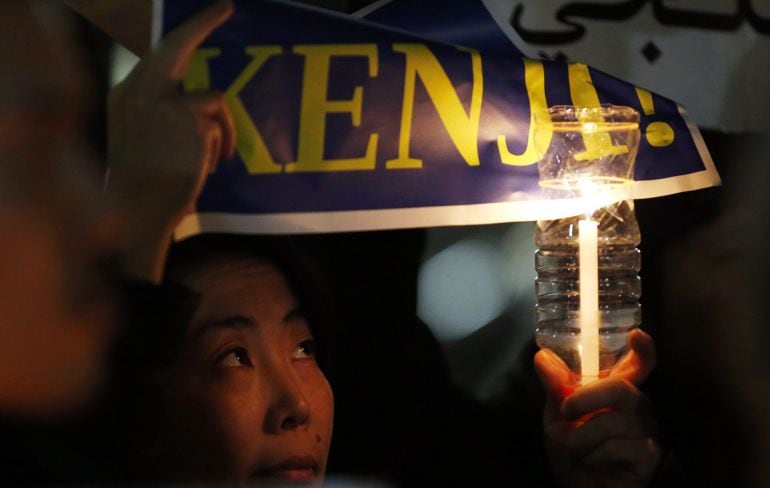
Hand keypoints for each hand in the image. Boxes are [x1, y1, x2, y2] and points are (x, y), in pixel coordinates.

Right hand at [105, 0, 234, 281]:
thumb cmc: (145, 182)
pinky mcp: (189, 122)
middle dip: (203, 22)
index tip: (210, 12)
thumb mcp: (143, 137)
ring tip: (214, 159)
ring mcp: (164, 105)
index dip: (183, 30)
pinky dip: (220, 146)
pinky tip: (205, 169)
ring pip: (213, 100)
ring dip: (222, 130)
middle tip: (226, 6)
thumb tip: (203, 101)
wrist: (138, 213)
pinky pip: (218, 127)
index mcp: (126, 95)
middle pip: (178, 45)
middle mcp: (140, 92)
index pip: (153, 53)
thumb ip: (163, 110)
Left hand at [535, 329, 660, 487]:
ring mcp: (647, 431)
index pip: (639, 365)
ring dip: (582, 438)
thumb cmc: (572, 450)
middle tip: (566, 412)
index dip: (643, 350)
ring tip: (577, 450)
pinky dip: (594, 455)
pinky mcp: (649, 455)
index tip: (637, 334)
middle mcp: (638, 407)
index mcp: (618, 392)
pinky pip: (619, 445)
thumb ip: (555, 386)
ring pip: (613, 421)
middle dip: (585, 398)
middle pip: (621, 388)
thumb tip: (542, 356)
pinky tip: (591, 463)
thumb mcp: (556, 416)